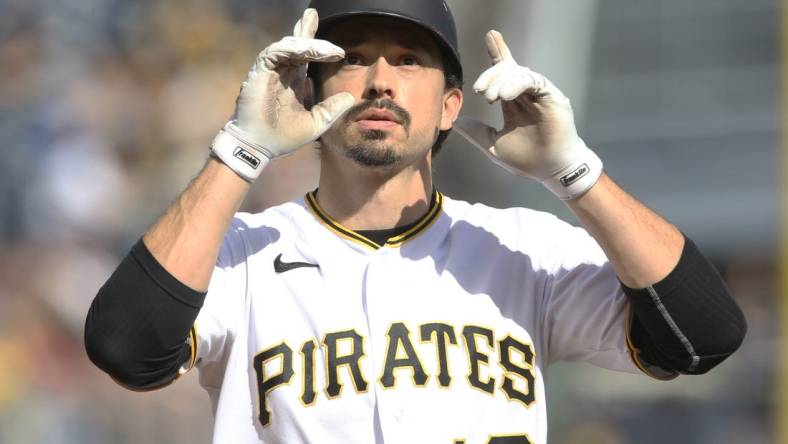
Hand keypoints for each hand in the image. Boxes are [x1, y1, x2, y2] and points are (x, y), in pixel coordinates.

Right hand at [211, 8, 354, 181]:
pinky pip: (274, 53)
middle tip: (313, 14)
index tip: (340, 52)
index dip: (321, 48)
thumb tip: (350, 97)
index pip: (306, 57)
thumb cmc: (283, 137)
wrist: (260, 147)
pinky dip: (290, 49)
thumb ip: (331, 109)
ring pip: (288, 46)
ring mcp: (270, 71)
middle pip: (296, 44)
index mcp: (294, 81)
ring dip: (307, 43)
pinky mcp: (259, 73)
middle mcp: (282, 72)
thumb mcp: (316, 122)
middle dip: (306, 29)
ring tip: (327, 49)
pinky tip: (305, 50)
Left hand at [453, 30, 601, 199]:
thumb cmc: (527, 160)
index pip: (504, 72)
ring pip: (518, 72)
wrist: (550, 171)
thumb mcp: (493, 145)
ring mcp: (540, 94)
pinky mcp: (552, 97)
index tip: (490, 36)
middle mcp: (526, 94)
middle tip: (480, 91)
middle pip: (507, 69)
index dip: (498, 52)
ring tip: (491, 98)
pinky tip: (505, 96)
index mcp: (513, 101)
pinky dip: (516, 84)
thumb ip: (476, 132)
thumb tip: (456, 122)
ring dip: (501, 81)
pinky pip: (533, 81)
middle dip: (490, 75)